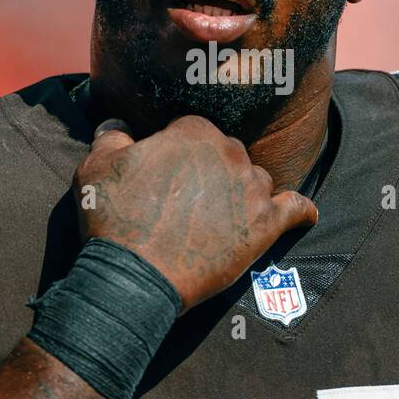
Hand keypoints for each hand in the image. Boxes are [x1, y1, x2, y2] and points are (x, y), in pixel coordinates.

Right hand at [74, 115, 318, 310]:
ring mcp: (253, 189)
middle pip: (228, 154)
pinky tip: (303, 215)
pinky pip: (296, 209)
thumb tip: (116, 122)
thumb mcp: (95, 167)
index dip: (178, 152)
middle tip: (190, 200)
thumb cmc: (113, 219)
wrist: (135, 276)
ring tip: (225, 216)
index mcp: (194, 132)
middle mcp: (231, 153)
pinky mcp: (266, 225)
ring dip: (245, 192)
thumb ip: (111, 137)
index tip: (166, 175)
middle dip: (212, 171)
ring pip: (257, 180)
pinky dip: (300, 211)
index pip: (194, 130)